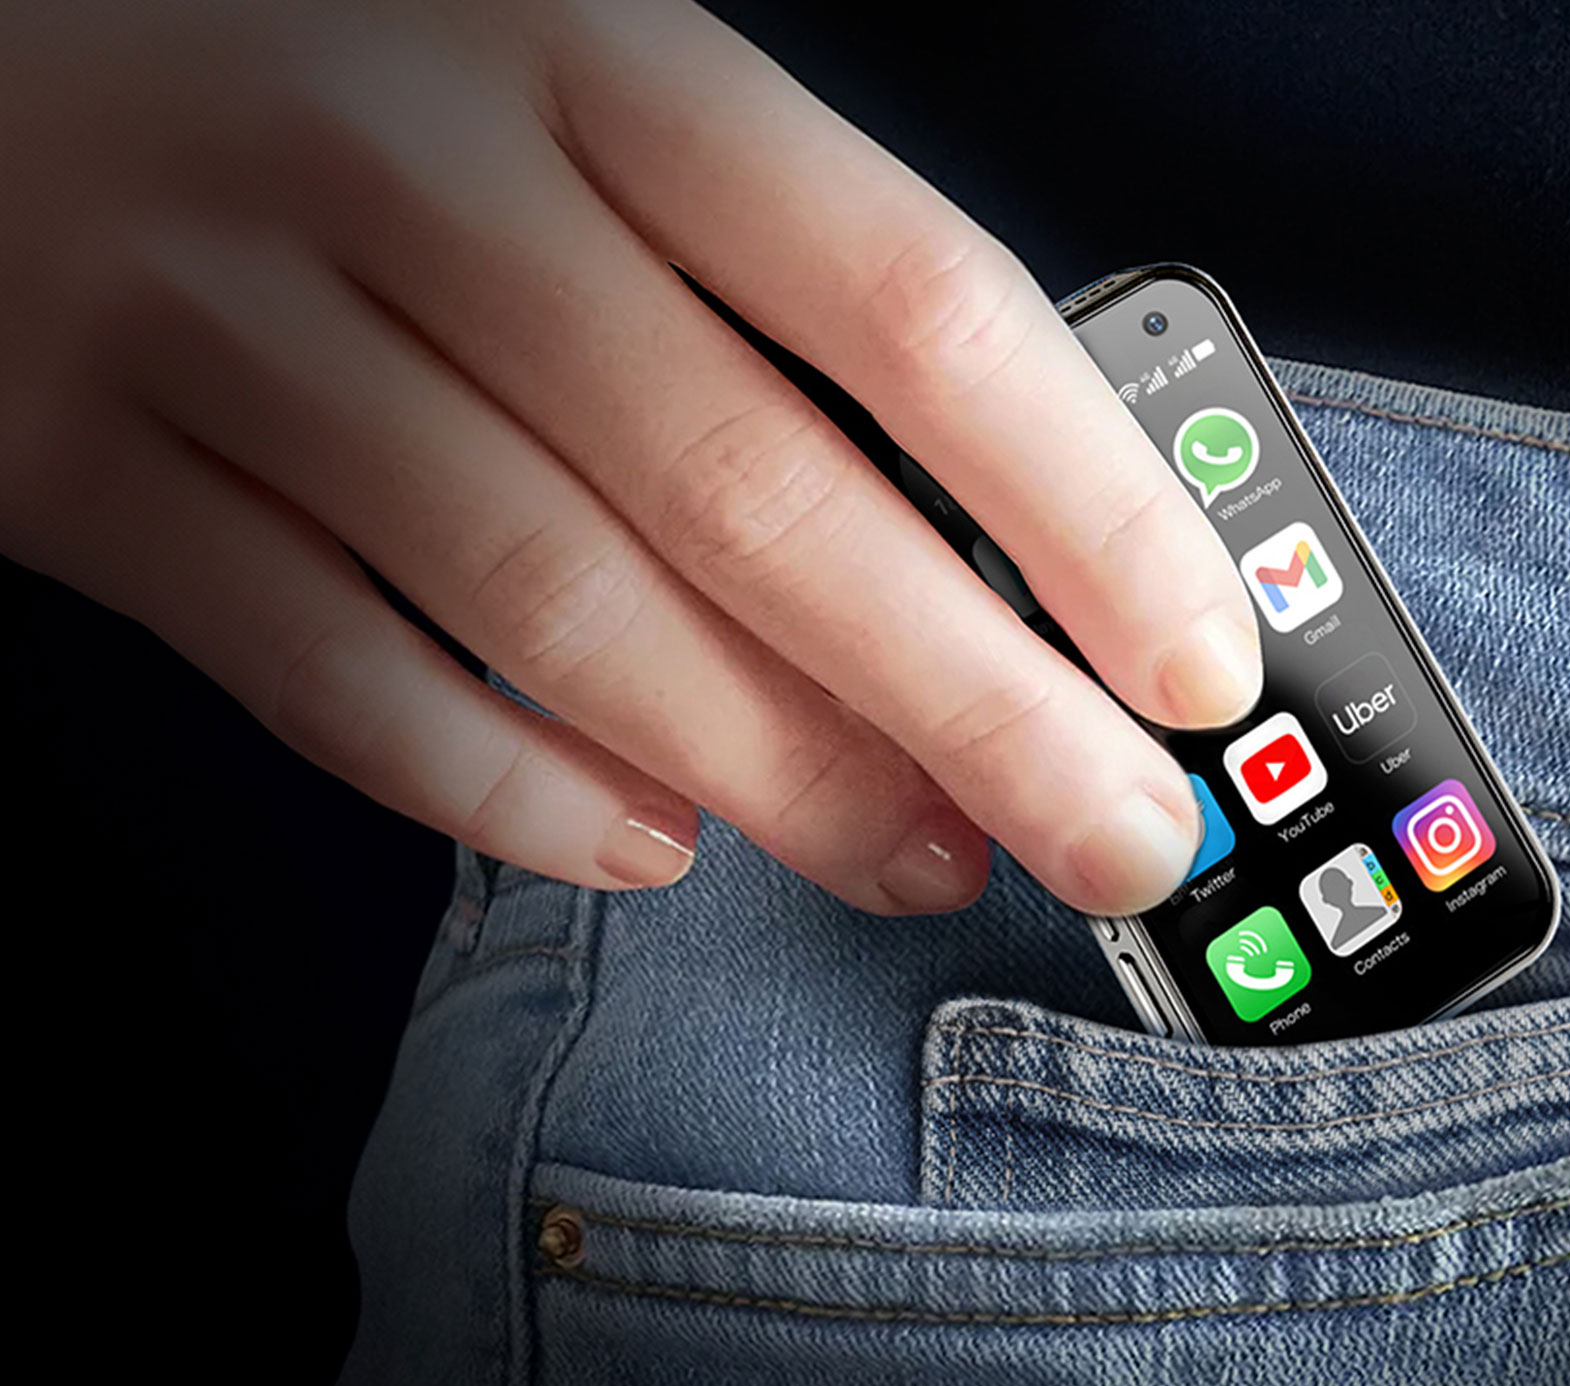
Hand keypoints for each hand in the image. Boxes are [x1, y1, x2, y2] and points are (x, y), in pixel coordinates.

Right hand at [0, 0, 1259, 915]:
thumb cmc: (349, 60)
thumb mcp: (571, 68)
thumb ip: (760, 263)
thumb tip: (998, 532)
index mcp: (587, 45)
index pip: (905, 302)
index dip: (1080, 507)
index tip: (1196, 664)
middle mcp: (412, 171)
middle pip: (753, 493)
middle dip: (971, 704)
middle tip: (1109, 833)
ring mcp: (227, 317)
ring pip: (554, 609)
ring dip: (771, 773)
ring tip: (914, 857)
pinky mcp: (82, 456)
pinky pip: (325, 673)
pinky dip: (501, 789)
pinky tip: (642, 844)